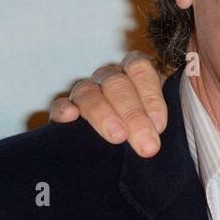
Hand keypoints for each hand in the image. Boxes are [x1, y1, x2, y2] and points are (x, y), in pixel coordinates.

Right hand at [48, 51, 167, 156]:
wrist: (114, 150)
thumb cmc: (144, 129)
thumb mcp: (156, 120)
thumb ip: (156, 120)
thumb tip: (158, 128)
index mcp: (134, 74)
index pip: (140, 70)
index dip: (150, 96)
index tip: (159, 125)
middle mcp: (108, 78)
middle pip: (117, 84)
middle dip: (133, 114)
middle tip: (145, 144)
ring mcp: (84, 92)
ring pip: (89, 92)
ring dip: (103, 114)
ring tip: (118, 136)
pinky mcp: (63, 110)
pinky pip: (60, 104)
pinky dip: (63, 109)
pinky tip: (71, 117)